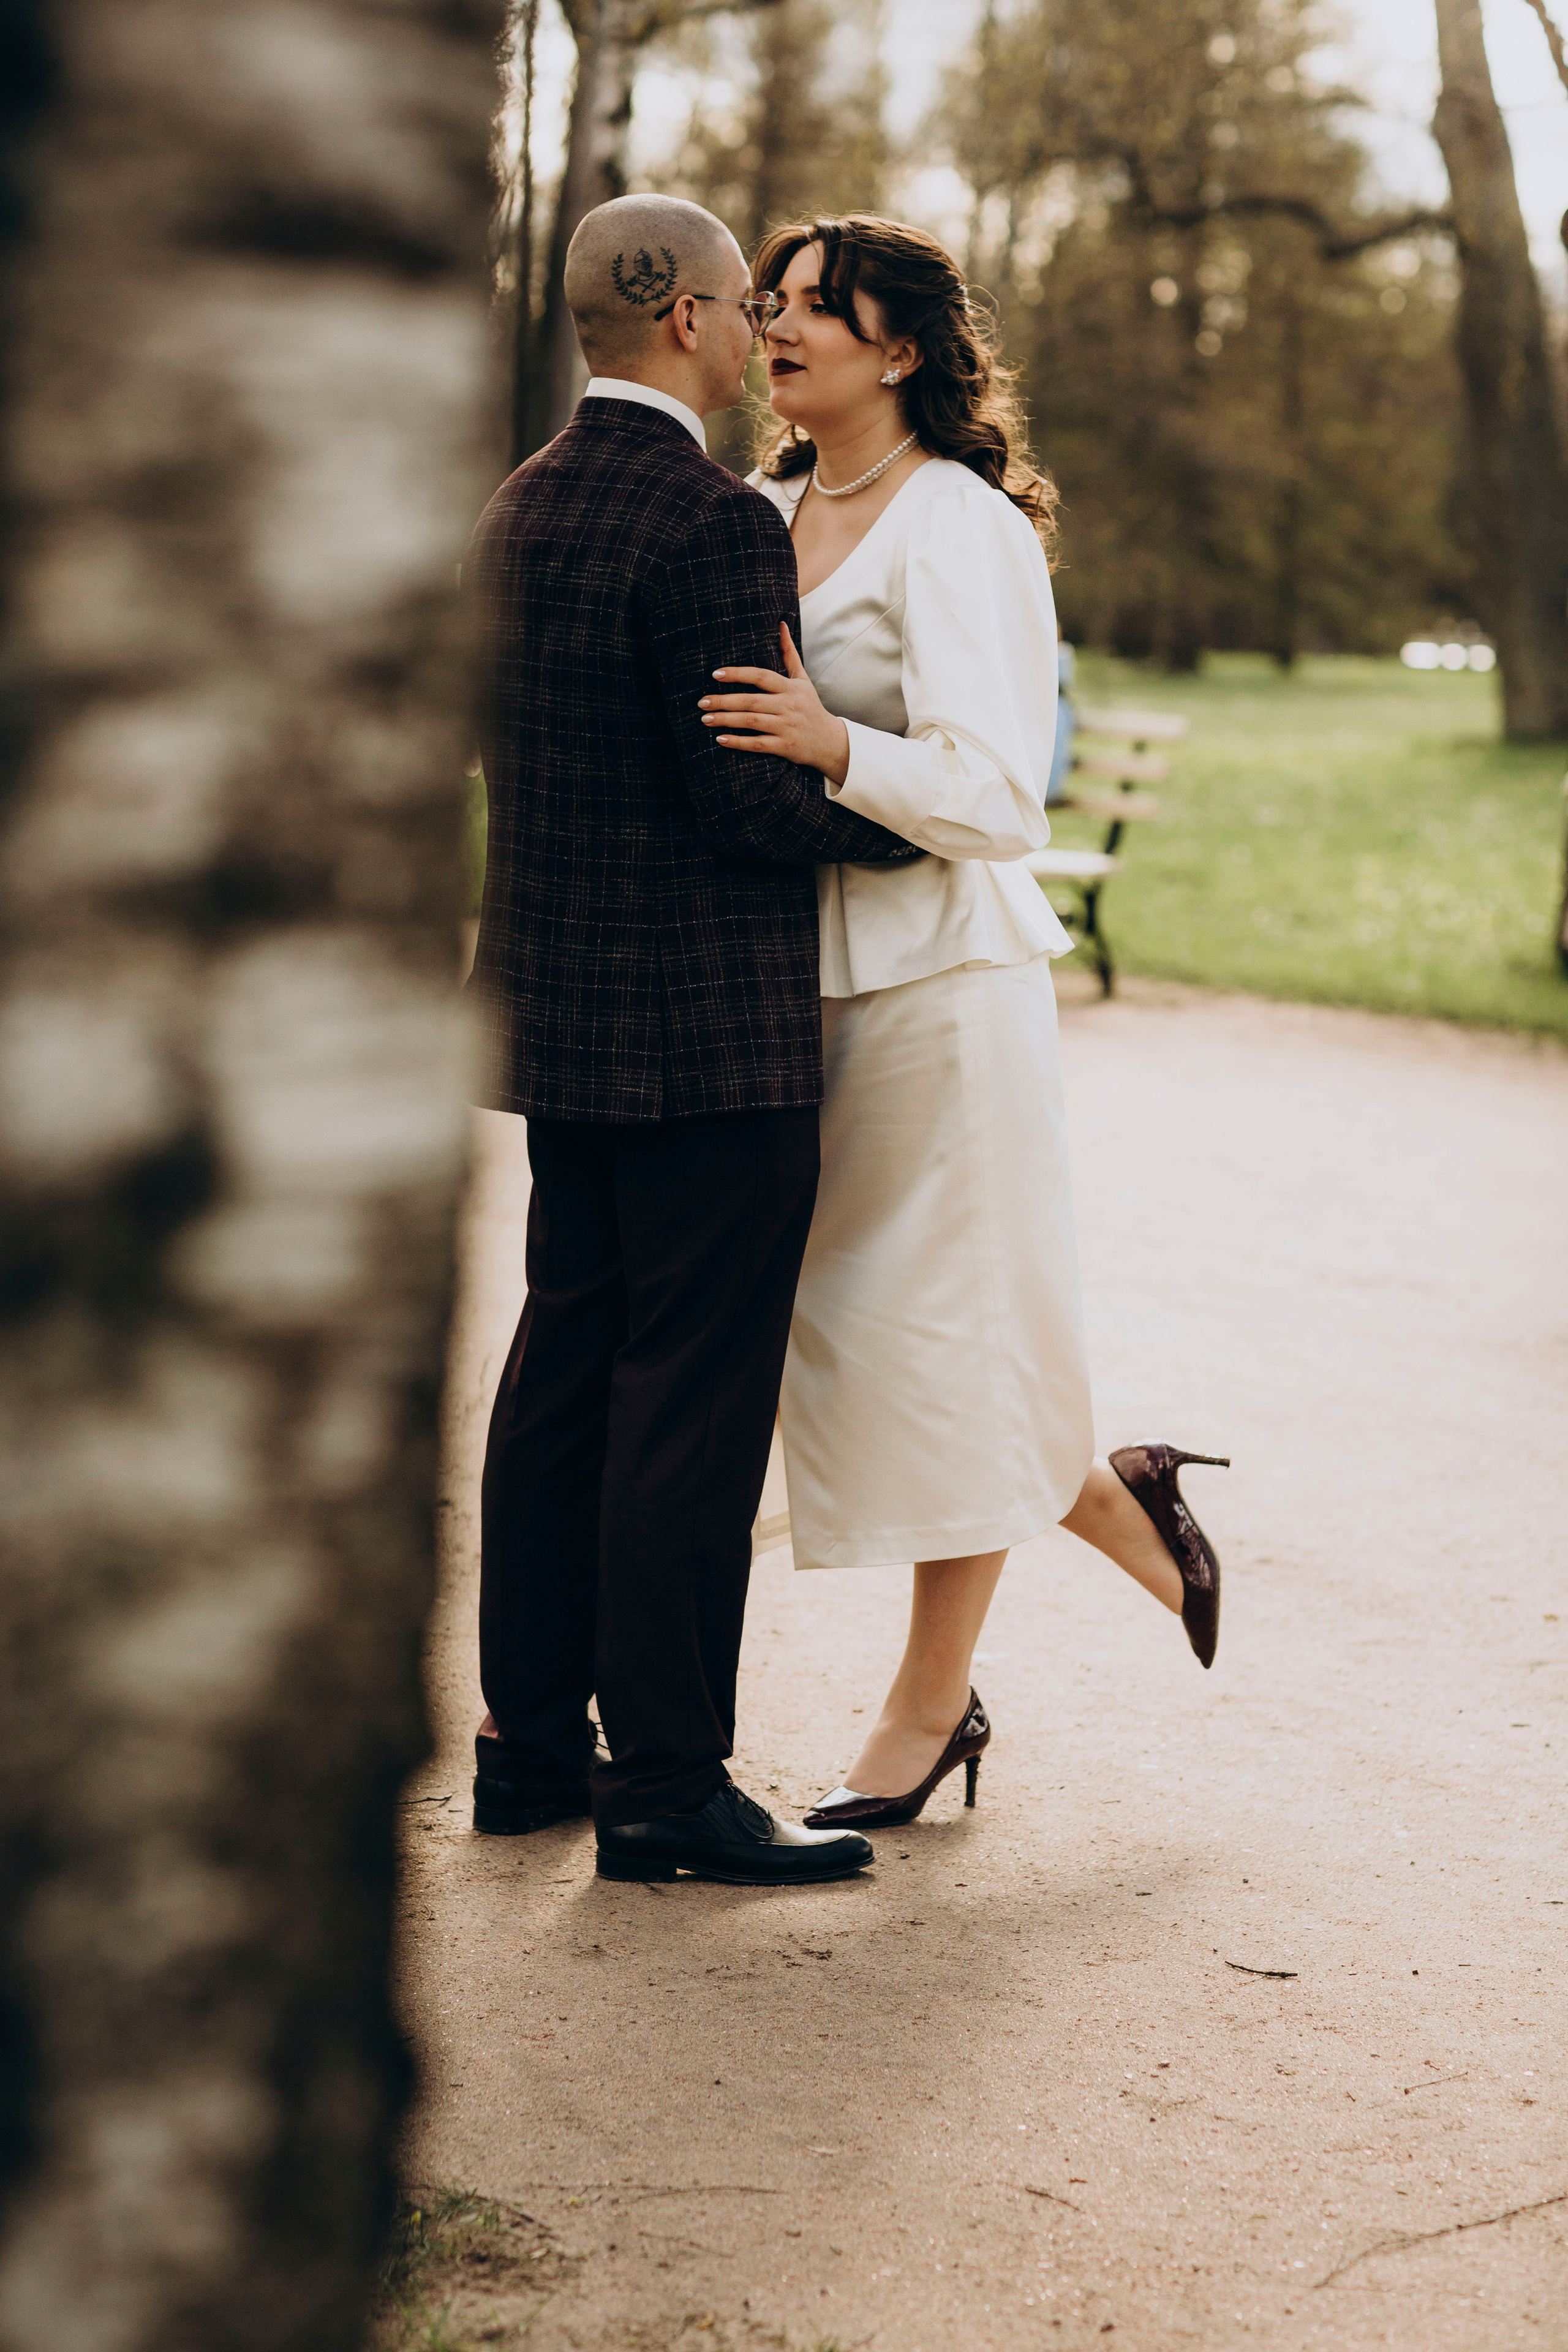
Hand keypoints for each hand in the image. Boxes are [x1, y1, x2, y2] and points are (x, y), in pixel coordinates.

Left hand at [698, 624, 850, 785]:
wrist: (830, 741)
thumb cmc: (811, 707)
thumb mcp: (803, 680)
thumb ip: (789, 653)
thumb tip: (780, 624)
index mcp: (790, 687)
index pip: (761, 677)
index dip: (738, 674)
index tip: (716, 674)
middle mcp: (788, 706)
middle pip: (751, 701)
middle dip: (724, 701)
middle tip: (701, 702)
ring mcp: (786, 727)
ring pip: (751, 722)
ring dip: (726, 720)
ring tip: (705, 718)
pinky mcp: (785, 747)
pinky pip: (758, 744)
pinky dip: (738, 742)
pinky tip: (720, 740)